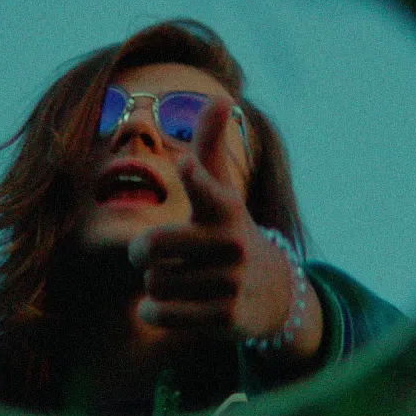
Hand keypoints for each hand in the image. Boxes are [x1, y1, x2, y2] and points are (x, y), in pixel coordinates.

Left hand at [127, 99, 318, 355]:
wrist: (275, 292)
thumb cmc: (230, 231)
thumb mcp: (224, 192)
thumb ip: (211, 147)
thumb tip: (220, 98)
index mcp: (224, 208)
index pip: (206, 189)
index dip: (194, 178)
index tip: (187, 167)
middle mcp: (230, 244)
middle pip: (151, 246)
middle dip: (141, 252)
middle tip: (149, 254)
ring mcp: (230, 282)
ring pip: (154, 283)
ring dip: (156, 284)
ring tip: (177, 280)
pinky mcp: (225, 316)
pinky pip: (162, 313)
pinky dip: (154, 312)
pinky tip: (166, 306)